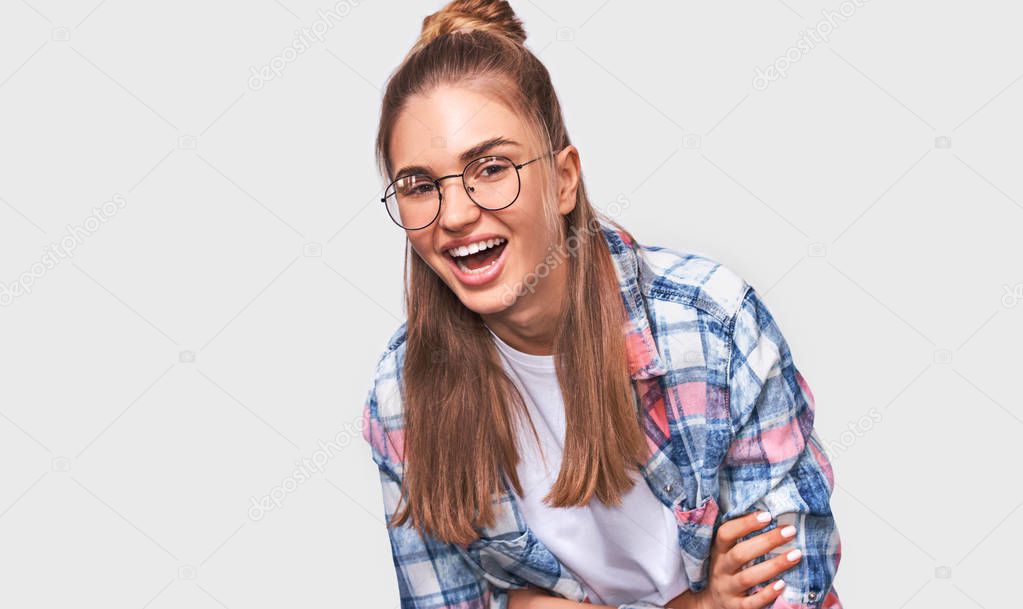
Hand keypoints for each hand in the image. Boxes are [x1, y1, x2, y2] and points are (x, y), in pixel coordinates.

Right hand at [667, 511, 801, 608]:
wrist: (711, 603)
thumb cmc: (726, 571)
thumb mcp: (725, 553)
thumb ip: (740, 538)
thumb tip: (769, 514)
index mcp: (717, 552)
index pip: (725, 534)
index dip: (745, 524)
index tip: (767, 515)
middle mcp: (721, 569)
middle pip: (740, 554)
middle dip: (767, 542)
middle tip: (790, 531)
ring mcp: (728, 589)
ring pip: (749, 577)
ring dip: (774, 565)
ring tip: (796, 554)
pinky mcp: (736, 607)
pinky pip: (752, 602)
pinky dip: (767, 594)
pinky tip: (783, 585)